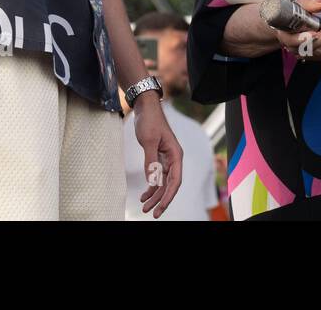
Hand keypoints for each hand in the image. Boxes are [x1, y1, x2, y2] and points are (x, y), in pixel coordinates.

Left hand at [132, 96, 182, 217]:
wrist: (145, 108)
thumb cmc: (150, 121)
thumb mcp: (149, 141)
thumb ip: (151, 161)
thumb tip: (152, 182)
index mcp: (176, 155)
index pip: (175, 181)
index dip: (168, 197)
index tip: (159, 209)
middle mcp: (174, 159)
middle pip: (169, 185)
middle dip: (160, 200)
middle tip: (149, 212)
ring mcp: (166, 159)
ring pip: (163, 183)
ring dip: (154, 195)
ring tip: (144, 206)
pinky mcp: (158, 158)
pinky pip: (157, 177)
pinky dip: (151, 186)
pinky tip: (144, 194)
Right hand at [271, 0, 320, 62]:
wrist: (293, 22)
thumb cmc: (293, 14)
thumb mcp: (300, 4)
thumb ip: (310, 4)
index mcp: (285, 34)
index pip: (292, 40)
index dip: (304, 38)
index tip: (315, 33)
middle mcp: (293, 46)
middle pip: (309, 48)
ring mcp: (303, 53)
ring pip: (319, 52)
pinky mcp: (312, 55)